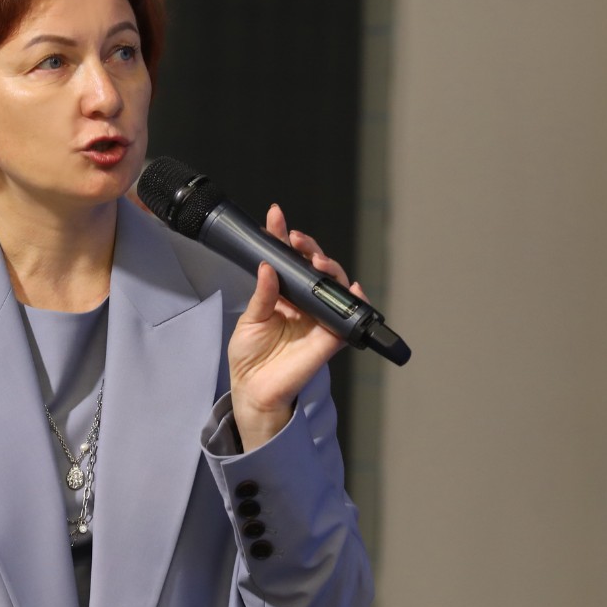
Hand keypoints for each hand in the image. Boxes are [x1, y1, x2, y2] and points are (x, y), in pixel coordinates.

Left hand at [227, 204, 366, 451]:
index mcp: (283, 295)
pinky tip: (352, 287)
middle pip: (315, 267)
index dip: (283, 237)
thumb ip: (262, 293)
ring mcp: (319, 317)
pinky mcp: (331, 336)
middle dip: (309, 247)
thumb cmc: (250, 356)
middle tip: (296, 239)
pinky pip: (350, 315)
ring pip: (335, 284)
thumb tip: (268, 266)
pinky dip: (356, 300)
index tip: (275, 217)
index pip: (287, 260)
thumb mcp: (250, 319)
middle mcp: (304, 302)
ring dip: (329, 267)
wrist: (254, 389)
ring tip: (316, 259)